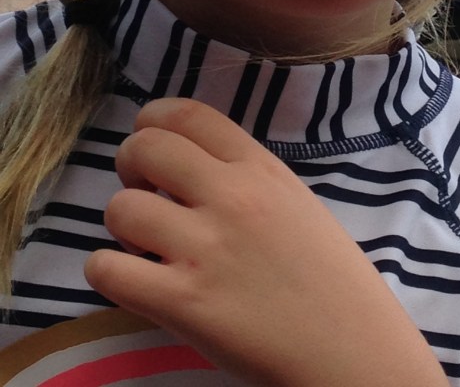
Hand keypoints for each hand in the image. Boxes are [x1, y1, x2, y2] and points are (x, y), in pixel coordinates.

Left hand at [85, 98, 446, 386]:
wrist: (350, 347)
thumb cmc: (330, 276)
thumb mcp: (296, 201)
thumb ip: (245, 175)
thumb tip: (189, 166)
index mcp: (260, 168)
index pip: (189, 114)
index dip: (153, 120)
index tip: (150, 142)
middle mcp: (231, 196)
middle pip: (145, 147)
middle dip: (129, 164)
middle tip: (142, 190)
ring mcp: (205, 248)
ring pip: (120, 208)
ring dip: (121, 225)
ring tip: (143, 244)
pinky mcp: (183, 302)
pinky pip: (108, 270)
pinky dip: (107, 271)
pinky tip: (132, 279)